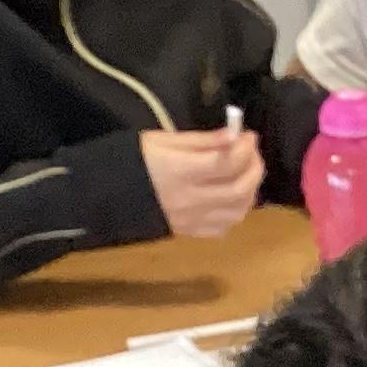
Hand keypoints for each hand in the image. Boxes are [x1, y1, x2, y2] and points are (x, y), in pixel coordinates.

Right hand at [139, 127, 263, 237]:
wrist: (111, 193)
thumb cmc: (139, 159)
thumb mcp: (165, 140)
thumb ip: (203, 141)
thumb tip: (234, 134)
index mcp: (180, 171)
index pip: (226, 162)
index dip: (244, 148)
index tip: (248, 135)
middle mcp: (190, 199)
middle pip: (239, 189)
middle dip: (254, 168)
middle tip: (251, 153)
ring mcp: (192, 220)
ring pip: (238, 211)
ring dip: (250, 190)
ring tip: (245, 173)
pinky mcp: (191, 232)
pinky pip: (225, 227)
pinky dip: (236, 211)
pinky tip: (232, 196)